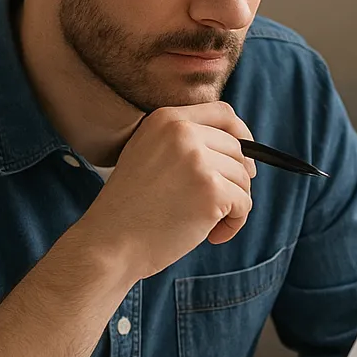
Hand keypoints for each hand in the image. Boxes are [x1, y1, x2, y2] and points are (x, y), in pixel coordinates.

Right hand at [73, 101, 257, 278]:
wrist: (110, 243)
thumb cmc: (130, 209)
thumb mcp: (147, 155)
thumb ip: (184, 143)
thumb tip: (240, 150)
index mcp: (166, 119)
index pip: (223, 113)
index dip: (242, 135)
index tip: (246, 159)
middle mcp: (183, 133)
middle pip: (237, 150)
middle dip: (235, 181)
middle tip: (217, 207)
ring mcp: (198, 161)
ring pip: (242, 179)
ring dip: (233, 206)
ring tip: (207, 225)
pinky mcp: (211, 191)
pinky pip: (244, 204)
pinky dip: (234, 223)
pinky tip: (213, 235)